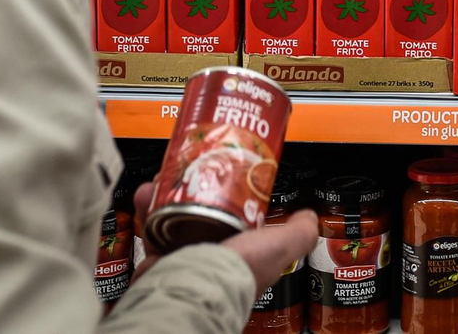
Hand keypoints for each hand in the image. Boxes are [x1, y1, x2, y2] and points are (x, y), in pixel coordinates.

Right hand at [133, 182, 318, 292]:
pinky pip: (153, 227)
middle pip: (203, 212)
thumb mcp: (282, 246)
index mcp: (242, 254)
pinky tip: (148, 192)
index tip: (226, 172)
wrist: (193, 289)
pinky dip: (148, 206)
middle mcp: (212, 256)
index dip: (232, 195)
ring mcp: (184, 257)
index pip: (239, 218)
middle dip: (196, 187)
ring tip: (168, 174)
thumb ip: (299, 232)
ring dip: (170, 192)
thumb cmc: (237, 272)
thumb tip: (309, 217)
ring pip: (175, 215)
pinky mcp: (158, 258)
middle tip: (192, 167)